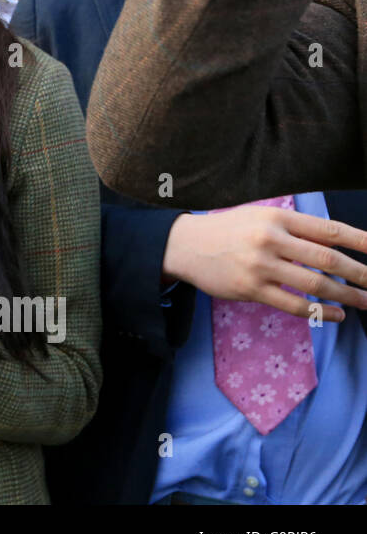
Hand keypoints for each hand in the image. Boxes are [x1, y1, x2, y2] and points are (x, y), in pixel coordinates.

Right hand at [163, 206, 366, 321]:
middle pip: (329, 259)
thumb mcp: (259, 217)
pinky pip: (294, 304)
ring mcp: (261, 266)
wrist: (184, 245)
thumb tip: (335, 242)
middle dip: (361, 274)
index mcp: (278, 218)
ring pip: (316, 284)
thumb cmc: (227, 230)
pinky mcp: (251, 288)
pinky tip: (336, 315)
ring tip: (366, 302)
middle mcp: (271, 240)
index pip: (329, 230)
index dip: (361, 241)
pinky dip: (320, 312)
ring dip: (347, 296)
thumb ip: (294, 227)